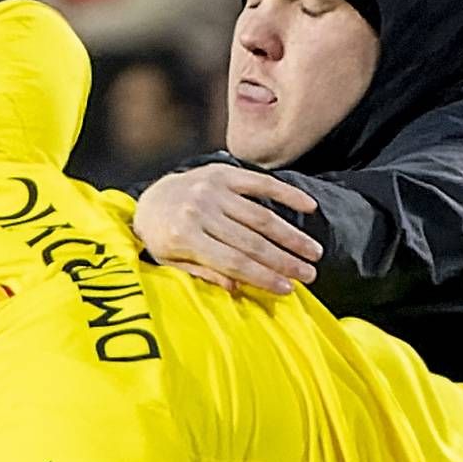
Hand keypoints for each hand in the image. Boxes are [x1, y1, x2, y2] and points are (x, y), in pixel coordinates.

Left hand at [134, 164, 324, 295]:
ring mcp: (212, 189)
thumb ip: (204, 274)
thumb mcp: (173, 263)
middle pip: (251, 241)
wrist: (149, 200)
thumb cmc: (162, 238)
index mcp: (184, 236)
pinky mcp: (222, 172)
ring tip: (313, 252)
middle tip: (309, 274)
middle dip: (284, 260)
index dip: (263, 277)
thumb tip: (238, 288)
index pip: (233, 262)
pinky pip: (260, 184)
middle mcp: (199, 210)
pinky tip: (309, 207)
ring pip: (260, 217)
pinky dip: (286, 194)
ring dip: (291, 236)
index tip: (288, 288)